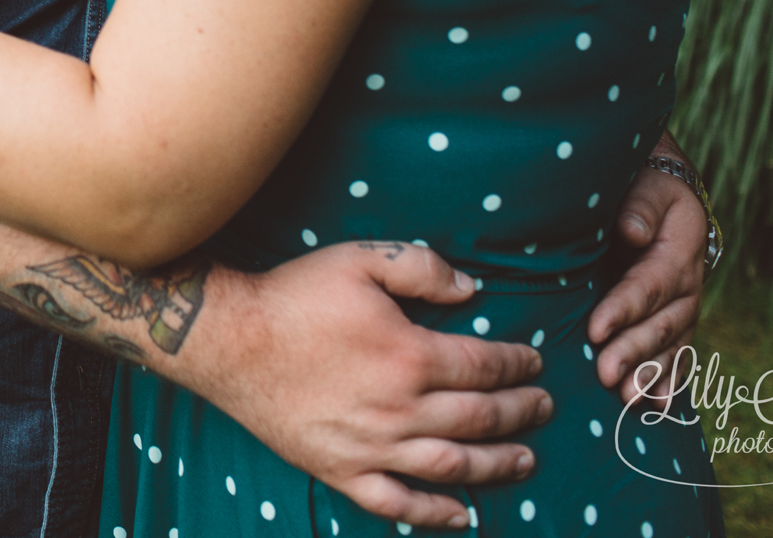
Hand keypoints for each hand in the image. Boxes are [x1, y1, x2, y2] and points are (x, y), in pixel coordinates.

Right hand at [175, 242, 548, 530]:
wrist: (229, 339)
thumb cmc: (293, 295)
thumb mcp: (360, 260)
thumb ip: (422, 269)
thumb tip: (473, 289)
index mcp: (411, 355)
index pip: (485, 366)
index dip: (518, 364)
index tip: (534, 361)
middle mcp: (400, 409)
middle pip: (481, 418)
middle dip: (522, 411)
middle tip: (544, 406)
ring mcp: (372, 447)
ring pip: (454, 465)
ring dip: (498, 465)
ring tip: (526, 460)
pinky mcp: (342, 470)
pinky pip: (399, 503)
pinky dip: (436, 515)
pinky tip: (464, 515)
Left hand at [586, 135, 707, 406]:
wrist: (666, 190)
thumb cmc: (645, 184)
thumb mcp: (647, 184)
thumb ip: (640, 206)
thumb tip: (630, 231)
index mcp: (678, 250)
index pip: (648, 284)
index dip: (624, 309)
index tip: (596, 330)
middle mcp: (688, 284)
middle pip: (661, 323)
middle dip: (634, 352)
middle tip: (606, 375)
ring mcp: (686, 305)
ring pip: (671, 344)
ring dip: (651, 374)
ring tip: (629, 400)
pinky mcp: (679, 318)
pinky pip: (679, 352)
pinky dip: (671, 379)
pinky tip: (659, 406)